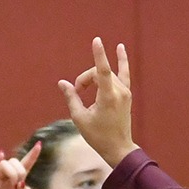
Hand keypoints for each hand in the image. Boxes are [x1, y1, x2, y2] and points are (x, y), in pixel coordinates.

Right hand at [0, 142, 41, 188]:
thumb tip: (22, 183)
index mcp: (19, 181)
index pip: (26, 164)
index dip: (32, 155)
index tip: (39, 145)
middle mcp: (9, 176)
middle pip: (16, 161)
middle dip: (20, 170)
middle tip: (18, 183)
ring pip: (6, 163)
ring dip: (12, 171)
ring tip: (12, 183)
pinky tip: (0, 156)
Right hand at [59, 38, 136, 162]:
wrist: (118, 148)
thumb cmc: (98, 136)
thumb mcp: (80, 118)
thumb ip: (72, 98)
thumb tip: (63, 83)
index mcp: (108, 98)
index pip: (103, 71)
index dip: (99, 55)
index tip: (96, 40)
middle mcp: (119, 92)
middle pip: (98, 74)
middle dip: (84, 80)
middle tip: (76, 93)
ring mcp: (125, 92)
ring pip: (106, 75)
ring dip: (93, 79)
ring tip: (83, 88)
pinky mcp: (126, 94)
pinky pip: (124, 73)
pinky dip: (122, 61)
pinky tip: (120, 48)